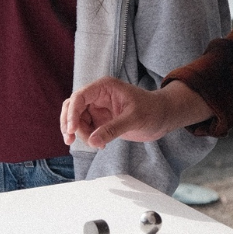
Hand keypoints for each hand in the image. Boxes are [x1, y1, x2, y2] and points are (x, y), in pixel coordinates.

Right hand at [61, 76, 206, 150]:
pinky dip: (87, 137)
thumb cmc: (152, 110)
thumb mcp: (134, 119)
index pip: (80, 97)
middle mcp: (97, 96)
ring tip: (94, 145)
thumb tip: (92, 142)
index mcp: (104, 87)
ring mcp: (97, 108)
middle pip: (72, 107)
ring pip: (77, 119)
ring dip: (78, 133)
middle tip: (70, 140)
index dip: (72, 113)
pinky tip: (99, 145)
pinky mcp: (101, 121)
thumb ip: (113, 129)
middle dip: (69, 123)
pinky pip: (86, 128)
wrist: (163, 117)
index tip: (71, 129)